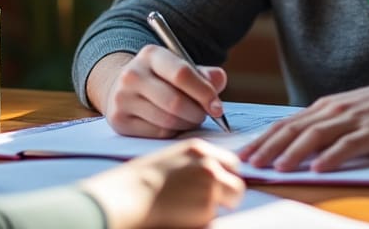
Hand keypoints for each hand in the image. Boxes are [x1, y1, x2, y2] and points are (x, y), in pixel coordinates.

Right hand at [80, 138, 243, 228]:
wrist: (131, 195)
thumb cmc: (144, 178)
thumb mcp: (173, 158)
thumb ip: (195, 162)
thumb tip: (212, 175)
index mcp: (199, 149)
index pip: (231, 161)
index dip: (226, 175)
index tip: (218, 184)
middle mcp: (209, 165)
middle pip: (237, 181)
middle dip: (229, 192)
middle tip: (213, 200)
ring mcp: (210, 186)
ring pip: (230, 200)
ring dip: (219, 206)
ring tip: (193, 207)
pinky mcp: (206, 208)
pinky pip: (215, 216)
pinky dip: (205, 218)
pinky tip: (184, 214)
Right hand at [90, 48, 228, 137]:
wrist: (122, 88)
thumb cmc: (161, 79)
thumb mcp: (179, 68)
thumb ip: (203, 74)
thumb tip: (219, 81)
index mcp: (151, 55)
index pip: (182, 74)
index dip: (204, 93)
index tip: (217, 108)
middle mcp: (132, 74)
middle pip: (175, 102)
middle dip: (197, 113)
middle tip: (203, 115)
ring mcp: (122, 98)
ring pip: (167, 121)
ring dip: (186, 124)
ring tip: (189, 118)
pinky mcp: (119, 120)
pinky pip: (157, 134)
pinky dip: (172, 133)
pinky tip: (172, 125)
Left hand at [239, 68, 368, 171]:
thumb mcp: (350, 114)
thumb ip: (327, 128)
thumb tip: (300, 147)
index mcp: (326, 108)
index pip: (287, 124)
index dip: (264, 139)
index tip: (244, 154)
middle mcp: (334, 111)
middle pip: (294, 130)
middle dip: (268, 147)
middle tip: (249, 163)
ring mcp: (354, 120)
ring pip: (316, 137)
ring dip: (294, 153)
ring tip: (277, 168)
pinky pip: (349, 145)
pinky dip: (332, 157)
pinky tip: (319, 168)